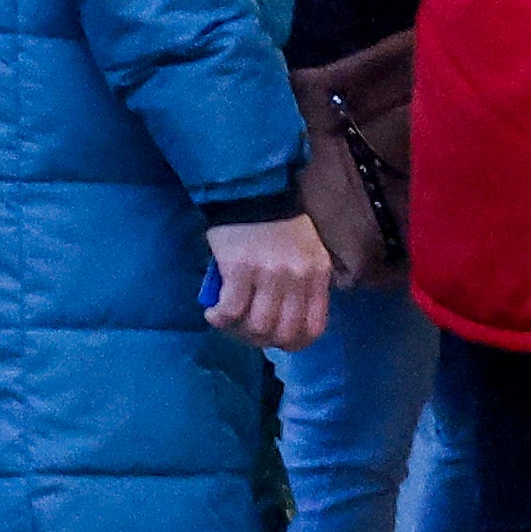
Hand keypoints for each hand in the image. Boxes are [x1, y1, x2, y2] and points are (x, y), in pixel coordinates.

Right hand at [204, 211, 337, 349]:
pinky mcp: (241, 268)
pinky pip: (231, 310)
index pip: (315, 328)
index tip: (274, 339)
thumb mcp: (305, 251)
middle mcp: (298, 277)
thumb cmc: (277, 221)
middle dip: (263, 341)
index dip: (293, 343)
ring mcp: (270, 274)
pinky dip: (220, 318)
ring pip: (258, 327)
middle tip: (245, 331)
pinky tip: (212, 312)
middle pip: (285, 334)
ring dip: (239, 332)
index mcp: (318, 272)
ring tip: (226, 320)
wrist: (252, 188)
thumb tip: (282, 317)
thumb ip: (303, 283)